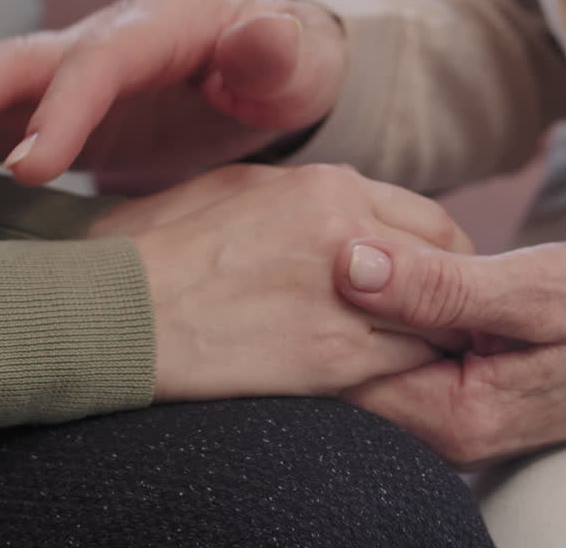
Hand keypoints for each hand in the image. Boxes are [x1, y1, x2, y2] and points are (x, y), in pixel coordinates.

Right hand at [0, 0, 346, 198]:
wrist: (274, 77)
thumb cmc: (289, 71)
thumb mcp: (297, 63)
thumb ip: (274, 53)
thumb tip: (265, 35)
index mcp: (163, 22)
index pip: (102, 61)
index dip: (64, 111)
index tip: (32, 171)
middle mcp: (106, 39)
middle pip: (22, 66)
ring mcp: (77, 76)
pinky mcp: (63, 114)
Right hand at [90, 163, 473, 400]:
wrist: (115, 314)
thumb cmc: (151, 252)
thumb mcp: (227, 189)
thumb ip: (296, 193)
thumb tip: (332, 204)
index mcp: (326, 185)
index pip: (426, 219)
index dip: (436, 257)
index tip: (429, 282)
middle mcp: (350, 229)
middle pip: (448, 261)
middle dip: (449, 293)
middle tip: (439, 321)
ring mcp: (351, 293)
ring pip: (436, 317)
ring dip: (430, 336)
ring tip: (413, 355)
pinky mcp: (338, 354)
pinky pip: (409, 363)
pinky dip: (406, 373)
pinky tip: (384, 380)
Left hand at [334, 240, 565, 467]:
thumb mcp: (535, 289)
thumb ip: (440, 287)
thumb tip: (349, 267)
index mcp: (452, 416)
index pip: (338, 374)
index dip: (315, 307)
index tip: (312, 245)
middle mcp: (444, 430)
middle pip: (347, 370)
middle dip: (331, 304)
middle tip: (327, 232)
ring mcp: (454, 413)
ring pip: (374, 357)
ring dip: (366, 301)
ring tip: (362, 241)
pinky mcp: (466, 390)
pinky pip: (406, 351)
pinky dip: (398, 308)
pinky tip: (403, 265)